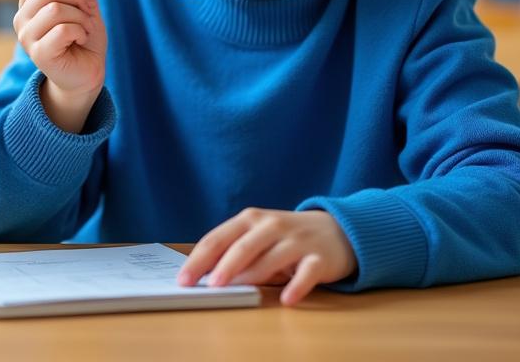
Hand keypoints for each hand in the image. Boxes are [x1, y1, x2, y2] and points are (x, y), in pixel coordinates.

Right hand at [13, 0, 106, 132]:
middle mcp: (22, 19)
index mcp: (30, 4)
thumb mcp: (86, 7)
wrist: (86, 73)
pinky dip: (80, 32)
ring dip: (81, 17)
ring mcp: (27, 37)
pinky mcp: (38, 53)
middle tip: (89, 8)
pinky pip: (62, 30)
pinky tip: (80, 40)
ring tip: (85, 29)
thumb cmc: (83, 39)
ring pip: (56, 9)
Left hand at [179, 208, 356, 305]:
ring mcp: (297, 241)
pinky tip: (286, 299)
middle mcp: (272, 226)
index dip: (199, 259)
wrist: (335, 231)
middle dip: (224, 267)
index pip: (218, 238)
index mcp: (250, 220)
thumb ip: (233, 250)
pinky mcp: (320, 258)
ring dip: (252, 276)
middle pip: (243, 247)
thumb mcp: (257, 236)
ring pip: (271, 259)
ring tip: (236, 291)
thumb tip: (203, 276)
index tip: (184, 279)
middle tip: (210, 286)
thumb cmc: (284, 237)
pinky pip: (307, 273)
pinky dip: (297, 286)